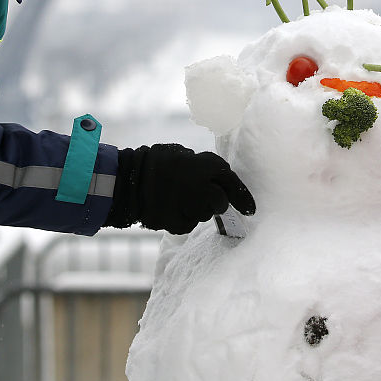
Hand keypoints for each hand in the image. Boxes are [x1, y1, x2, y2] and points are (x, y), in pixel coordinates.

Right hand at [107, 143, 255, 233]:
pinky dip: (183, 217)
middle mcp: (204, 189)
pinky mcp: (179, 225)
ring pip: (204, 214)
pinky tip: (170, 207)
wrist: (130, 182)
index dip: (243, 196)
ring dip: (197, 208)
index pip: (232, 182)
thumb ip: (204, 167)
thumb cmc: (157, 162)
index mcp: (207, 167)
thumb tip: (216, 180)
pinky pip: (188, 223)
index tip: (251, 209)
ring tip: (177, 197)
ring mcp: (191, 209)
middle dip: (215, 201)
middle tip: (199, 195)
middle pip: (220, 203)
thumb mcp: (184, 155)